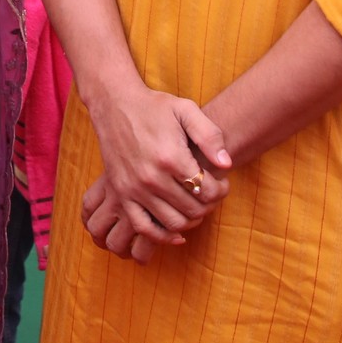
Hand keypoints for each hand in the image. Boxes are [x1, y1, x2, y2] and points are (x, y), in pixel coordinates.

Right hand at [85, 80, 232, 256]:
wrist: (115, 105)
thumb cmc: (154, 106)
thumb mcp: (186, 110)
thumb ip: (210, 136)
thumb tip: (226, 163)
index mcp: (170, 157)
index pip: (207, 190)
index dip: (222, 190)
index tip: (222, 182)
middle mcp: (152, 178)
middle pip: (193, 209)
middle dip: (209, 204)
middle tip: (212, 193)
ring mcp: (134, 189)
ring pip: (173, 222)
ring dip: (191, 220)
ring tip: (196, 205)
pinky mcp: (121, 195)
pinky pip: (144, 228)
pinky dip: (162, 236)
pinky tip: (176, 232)